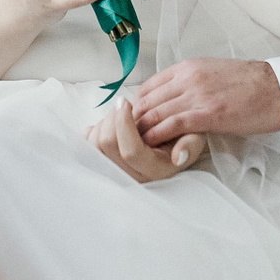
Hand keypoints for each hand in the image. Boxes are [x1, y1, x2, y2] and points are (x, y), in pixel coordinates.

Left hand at [87, 98, 207, 182]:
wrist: (169, 148)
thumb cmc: (181, 139)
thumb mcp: (194, 138)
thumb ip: (189, 144)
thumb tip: (178, 156)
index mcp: (154, 171)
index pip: (130, 151)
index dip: (123, 122)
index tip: (125, 101)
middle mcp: (131, 178)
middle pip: (107, 145)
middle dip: (112, 117)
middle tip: (123, 106)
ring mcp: (114, 173)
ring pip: (94, 145)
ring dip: (103, 122)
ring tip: (118, 116)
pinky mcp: (100, 166)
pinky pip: (85, 147)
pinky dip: (92, 130)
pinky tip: (107, 125)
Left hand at [135, 58, 279, 143]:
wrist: (276, 89)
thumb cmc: (249, 84)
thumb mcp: (211, 73)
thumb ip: (189, 83)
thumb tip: (172, 98)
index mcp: (187, 67)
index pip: (149, 86)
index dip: (136, 105)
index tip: (132, 120)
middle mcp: (188, 77)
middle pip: (148, 100)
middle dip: (134, 120)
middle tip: (126, 137)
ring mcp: (197, 95)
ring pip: (156, 113)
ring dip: (141, 130)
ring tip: (133, 144)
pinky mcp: (208, 114)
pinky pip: (172, 125)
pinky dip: (157, 136)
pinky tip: (150, 145)